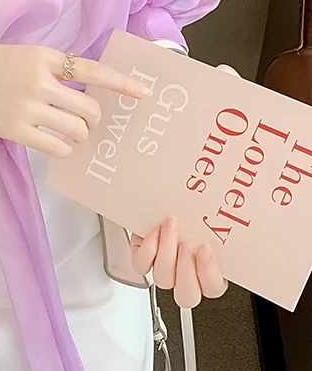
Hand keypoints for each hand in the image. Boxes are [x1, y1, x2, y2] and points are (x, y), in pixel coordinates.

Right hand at [0, 43, 151, 159]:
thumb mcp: (24, 54)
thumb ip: (52, 68)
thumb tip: (83, 93)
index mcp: (44, 57)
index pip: (92, 71)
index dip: (122, 83)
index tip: (145, 93)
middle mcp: (39, 81)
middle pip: (88, 109)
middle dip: (94, 119)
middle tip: (87, 122)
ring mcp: (27, 106)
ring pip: (75, 130)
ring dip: (80, 135)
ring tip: (73, 134)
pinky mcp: (14, 129)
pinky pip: (54, 146)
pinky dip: (64, 148)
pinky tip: (60, 144)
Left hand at [129, 57, 238, 306]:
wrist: (152, 145)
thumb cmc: (186, 145)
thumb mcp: (204, 129)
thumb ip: (218, 109)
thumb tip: (227, 79)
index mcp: (214, 235)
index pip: (219, 278)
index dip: (213, 272)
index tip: (207, 245)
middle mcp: (191, 251)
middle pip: (192, 290)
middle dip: (188, 269)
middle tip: (187, 237)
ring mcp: (166, 249)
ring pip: (167, 282)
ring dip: (166, 260)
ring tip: (167, 226)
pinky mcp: (141, 242)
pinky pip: (142, 265)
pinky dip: (145, 252)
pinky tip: (146, 228)